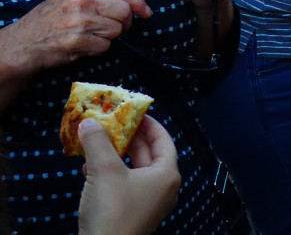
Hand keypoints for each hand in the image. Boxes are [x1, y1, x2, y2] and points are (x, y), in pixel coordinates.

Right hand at [0, 0, 150, 74]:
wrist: (24, 43)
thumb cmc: (51, 20)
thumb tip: (135, 5)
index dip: (139, 3)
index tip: (146, 12)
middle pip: (124, 12)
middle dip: (124, 23)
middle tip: (111, 28)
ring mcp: (80, 19)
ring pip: (117, 30)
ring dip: (108, 37)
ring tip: (90, 36)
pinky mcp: (78, 40)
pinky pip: (105, 46)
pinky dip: (98, 49)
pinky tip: (83, 45)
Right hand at [78, 116, 180, 234]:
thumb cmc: (113, 210)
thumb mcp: (104, 170)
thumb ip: (97, 143)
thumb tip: (88, 123)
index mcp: (167, 174)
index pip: (164, 140)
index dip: (150, 124)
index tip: (135, 113)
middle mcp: (163, 188)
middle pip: (148, 154)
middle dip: (128, 139)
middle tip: (111, 124)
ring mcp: (148, 202)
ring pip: (133, 170)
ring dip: (115, 156)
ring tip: (97, 143)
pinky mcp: (132, 213)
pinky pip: (123, 186)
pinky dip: (109, 175)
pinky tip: (89, 169)